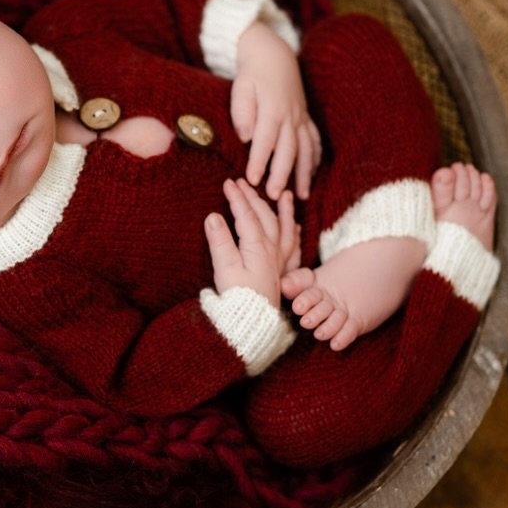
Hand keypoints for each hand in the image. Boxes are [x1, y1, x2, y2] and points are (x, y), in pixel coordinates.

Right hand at [204, 179, 300, 303]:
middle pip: (264, 217)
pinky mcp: (281, 273)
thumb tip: (213, 216)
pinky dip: (294, 233)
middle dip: (254, 198)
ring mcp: (279, 262)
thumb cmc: (238, 299)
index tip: (228, 182)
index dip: (237, 197)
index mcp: (257, 247)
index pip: (246, 215)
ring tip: (284, 195)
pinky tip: (294, 228)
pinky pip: (293, 247)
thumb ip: (220, 241)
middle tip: (244, 183)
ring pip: (284, 229)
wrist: (253, 325)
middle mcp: (272, 251)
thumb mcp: (225, 269)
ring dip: (283, 211)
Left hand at [231, 21, 322, 199]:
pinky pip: (314, 141)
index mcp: (273, 109)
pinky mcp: (306, 118)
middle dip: (281, 174)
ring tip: (301, 196)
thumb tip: (245, 136)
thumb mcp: (241, 86)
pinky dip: (315, 160)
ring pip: (306, 149)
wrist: (273, 54)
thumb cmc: (252, 73)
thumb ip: (242, 111)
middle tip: (273, 195)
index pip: (265, 140)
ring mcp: (301, 117)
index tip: (253, 180)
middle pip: (288, 150)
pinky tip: (311, 175)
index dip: (259, 161)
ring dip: (304, 174)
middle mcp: (291, 116)